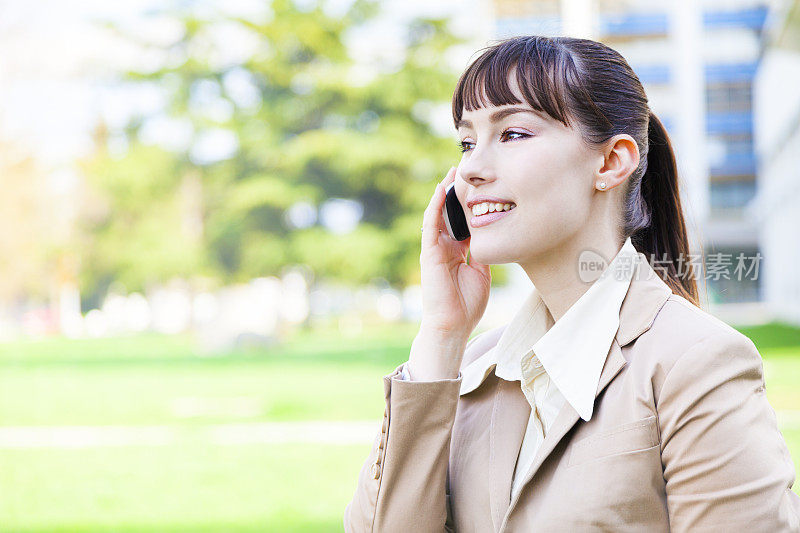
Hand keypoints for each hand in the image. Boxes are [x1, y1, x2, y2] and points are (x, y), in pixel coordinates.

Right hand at [418, 166, 490, 341]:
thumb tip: (492, 237)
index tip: (480, 187)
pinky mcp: (429, 252)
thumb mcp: (482, 273)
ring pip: (438, 214)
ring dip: (443, 193)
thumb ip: (482, 253)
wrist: (453, 325)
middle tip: (464, 171)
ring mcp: (435, 249)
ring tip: (451, 173)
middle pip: (449, 214)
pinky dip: (435, 206)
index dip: (469, 204)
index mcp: (457, 252)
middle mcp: (444, 247)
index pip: (462, 222)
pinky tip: (441, 190)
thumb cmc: (467, 305)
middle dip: (455, 193)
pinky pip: (430, 224)